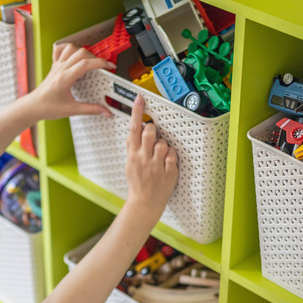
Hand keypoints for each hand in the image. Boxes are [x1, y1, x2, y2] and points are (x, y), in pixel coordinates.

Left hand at [24, 43, 115, 120]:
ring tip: (90, 61)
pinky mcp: (54, 66)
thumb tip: (105, 111)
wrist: (33, 106)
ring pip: (71, 48)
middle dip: (95, 58)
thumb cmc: (48, 107)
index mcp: (65, 78)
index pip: (85, 64)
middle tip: (102, 67)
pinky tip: (75, 54)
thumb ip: (91, 110)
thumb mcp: (72, 110)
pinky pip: (60, 50)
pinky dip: (69, 48)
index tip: (110, 66)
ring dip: (83, 52)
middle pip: (81, 53)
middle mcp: (61, 68)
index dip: (100, 63)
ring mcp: (57, 65)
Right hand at [125, 95, 178, 214]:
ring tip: (160, 154)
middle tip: (154, 136)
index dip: (137, 112)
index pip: (134, 128)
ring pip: (164, 143)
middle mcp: (143, 158)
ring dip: (164, 145)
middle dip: (153, 130)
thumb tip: (134, 131)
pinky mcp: (168, 172)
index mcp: (133, 155)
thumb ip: (132, 147)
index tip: (140, 99)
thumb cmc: (138, 183)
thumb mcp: (129, 164)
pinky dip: (172, 156)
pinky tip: (167, 162)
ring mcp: (156, 165)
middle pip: (150, 132)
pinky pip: (173, 155)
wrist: (144, 203)